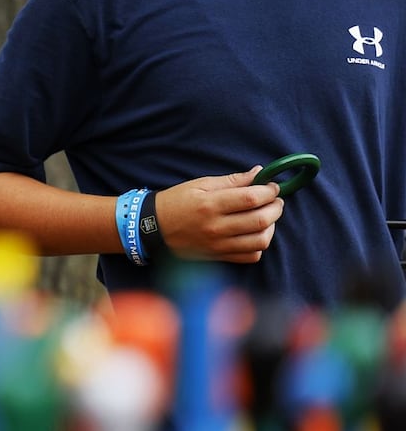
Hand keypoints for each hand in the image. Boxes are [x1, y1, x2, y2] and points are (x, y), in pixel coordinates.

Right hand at [153, 166, 283, 263]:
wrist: (153, 227)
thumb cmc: (177, 201)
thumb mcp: (200, 184)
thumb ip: (232, 180)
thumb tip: (259, 173)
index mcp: (210, 204)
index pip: (251, 198)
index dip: (269, 191)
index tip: (272, 186)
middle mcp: (216, 227)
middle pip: (261, 220)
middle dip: (276, 208)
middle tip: (274, 201)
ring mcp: (218, 244)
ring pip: (261, 241)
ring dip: (271, 227)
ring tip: (266, 217)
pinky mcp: (219, 256)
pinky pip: (251, 256)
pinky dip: (259, 245)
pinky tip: (254, 233)